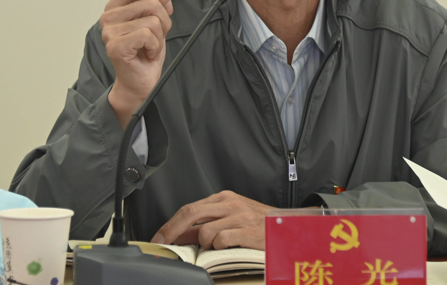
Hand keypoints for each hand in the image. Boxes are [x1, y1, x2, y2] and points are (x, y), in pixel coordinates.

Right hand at [100, 0, 172, 127]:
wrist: (140, 82)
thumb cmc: (146, 51)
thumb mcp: (154, 19)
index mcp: (116, 6)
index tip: (163, 12)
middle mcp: (109, 16)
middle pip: (153, 2)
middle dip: (164, 21)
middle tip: (155, 37)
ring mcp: (110, 31)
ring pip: (153, 20)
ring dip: (160, 37)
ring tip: (150, 47)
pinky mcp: (116, 46)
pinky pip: (148, 34)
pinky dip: (155, 46)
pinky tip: (147, 54)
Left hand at [151, 191, 274, 249]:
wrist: (288, 227)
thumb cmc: (258, 225)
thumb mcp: (231, 219)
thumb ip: (207, 224)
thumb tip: (179, 235)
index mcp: (223, 198)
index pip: (189, 208)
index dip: (170, 224)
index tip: (158, 237)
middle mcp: (230, 203)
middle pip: (191, 212)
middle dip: (172, 230)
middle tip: (162, 244)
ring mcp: (240, 215)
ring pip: (205, 232)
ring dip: (205, 246)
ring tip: (217, 248)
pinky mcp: (248, 230)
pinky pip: (221, 240)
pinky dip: (219, 248)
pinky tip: (228, 249)